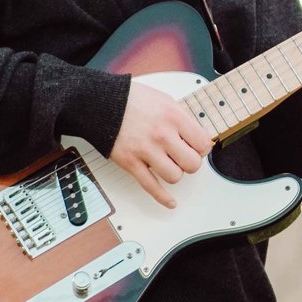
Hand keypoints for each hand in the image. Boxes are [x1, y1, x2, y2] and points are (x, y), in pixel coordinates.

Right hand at [109, 80, 213, 208]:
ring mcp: (145, 150)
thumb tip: (197, 137)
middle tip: (184, 158)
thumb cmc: (131, 100)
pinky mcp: (130, 162)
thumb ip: (182, 119)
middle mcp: (162, 135)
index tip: (197, 148)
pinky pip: (150, 186)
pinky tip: (170, 201)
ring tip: (169, 165)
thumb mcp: (165, 100)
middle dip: (190, 163)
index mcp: (174, 117)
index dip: (202, 148)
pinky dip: (162, 197)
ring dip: (175, 173)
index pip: (203, 144)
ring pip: (174, 177)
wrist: (99, 102)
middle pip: (192, 164)